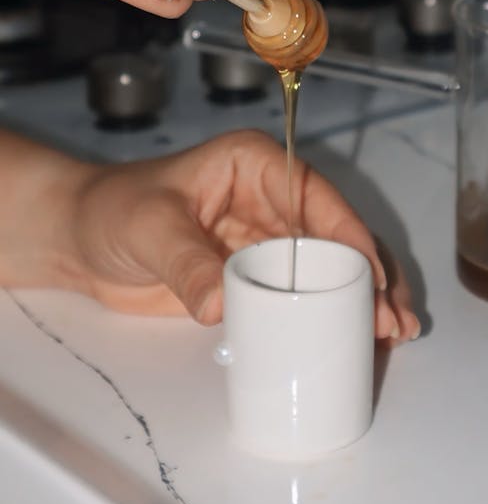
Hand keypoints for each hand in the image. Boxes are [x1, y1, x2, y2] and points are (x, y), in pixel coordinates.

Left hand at [69, 130, 418, 343]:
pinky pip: (304, 292)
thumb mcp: (148, 228)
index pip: (315, 197)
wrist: (78, 239)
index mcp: (253, 165)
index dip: (350, 237)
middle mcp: (271, 197)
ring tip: (393, 335)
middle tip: (393, 321)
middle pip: (338, 235)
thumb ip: (187, 262)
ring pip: (331, 266)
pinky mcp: (258, 274)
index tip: (370, 279)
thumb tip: (221, 306)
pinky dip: (332, 314)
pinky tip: (360, 338)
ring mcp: (267, 238)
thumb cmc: (111, 210)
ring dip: (364, 298)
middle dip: (371, 276)